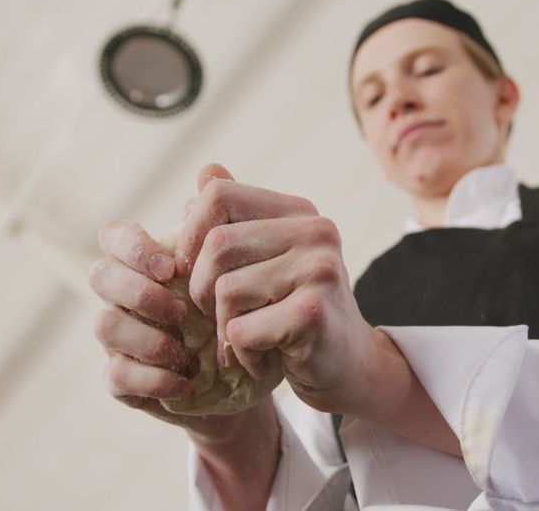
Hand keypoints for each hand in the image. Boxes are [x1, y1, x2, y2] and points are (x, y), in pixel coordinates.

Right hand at [88, 218, 270, 441]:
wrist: (252, 374)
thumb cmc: (240, 310)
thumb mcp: (240, 266)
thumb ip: (222, 222)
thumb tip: (211, 169)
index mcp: (147, 262)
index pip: (114, 236)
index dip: (133, 246)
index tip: (170, 266)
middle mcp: (125, 297)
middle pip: (99, 276)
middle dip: (137, 292)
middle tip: (181, 310)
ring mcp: (121, 338)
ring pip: (104, 325)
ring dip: (147, 338)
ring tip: (186, 352)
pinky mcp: (125, 381)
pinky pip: (116, 376)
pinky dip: (152, 379)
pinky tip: (186, 381)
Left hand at [177, 164, 381, 414]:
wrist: (348, 367)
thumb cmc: (296, 314)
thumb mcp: (267, 261)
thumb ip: (237, 219)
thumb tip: (206, 172)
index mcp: (299, 212)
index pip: (219, 194)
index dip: (191, 234)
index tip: (196, 271)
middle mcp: (316, 232)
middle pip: (217, 245)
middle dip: (203, 291)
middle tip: (224, 319)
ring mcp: (320, 269)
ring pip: (226, 290)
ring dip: (224, 328)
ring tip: (250, 340)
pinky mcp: (313, 314)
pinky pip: (240, 331)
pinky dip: (242, 354)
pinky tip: (265, 360)